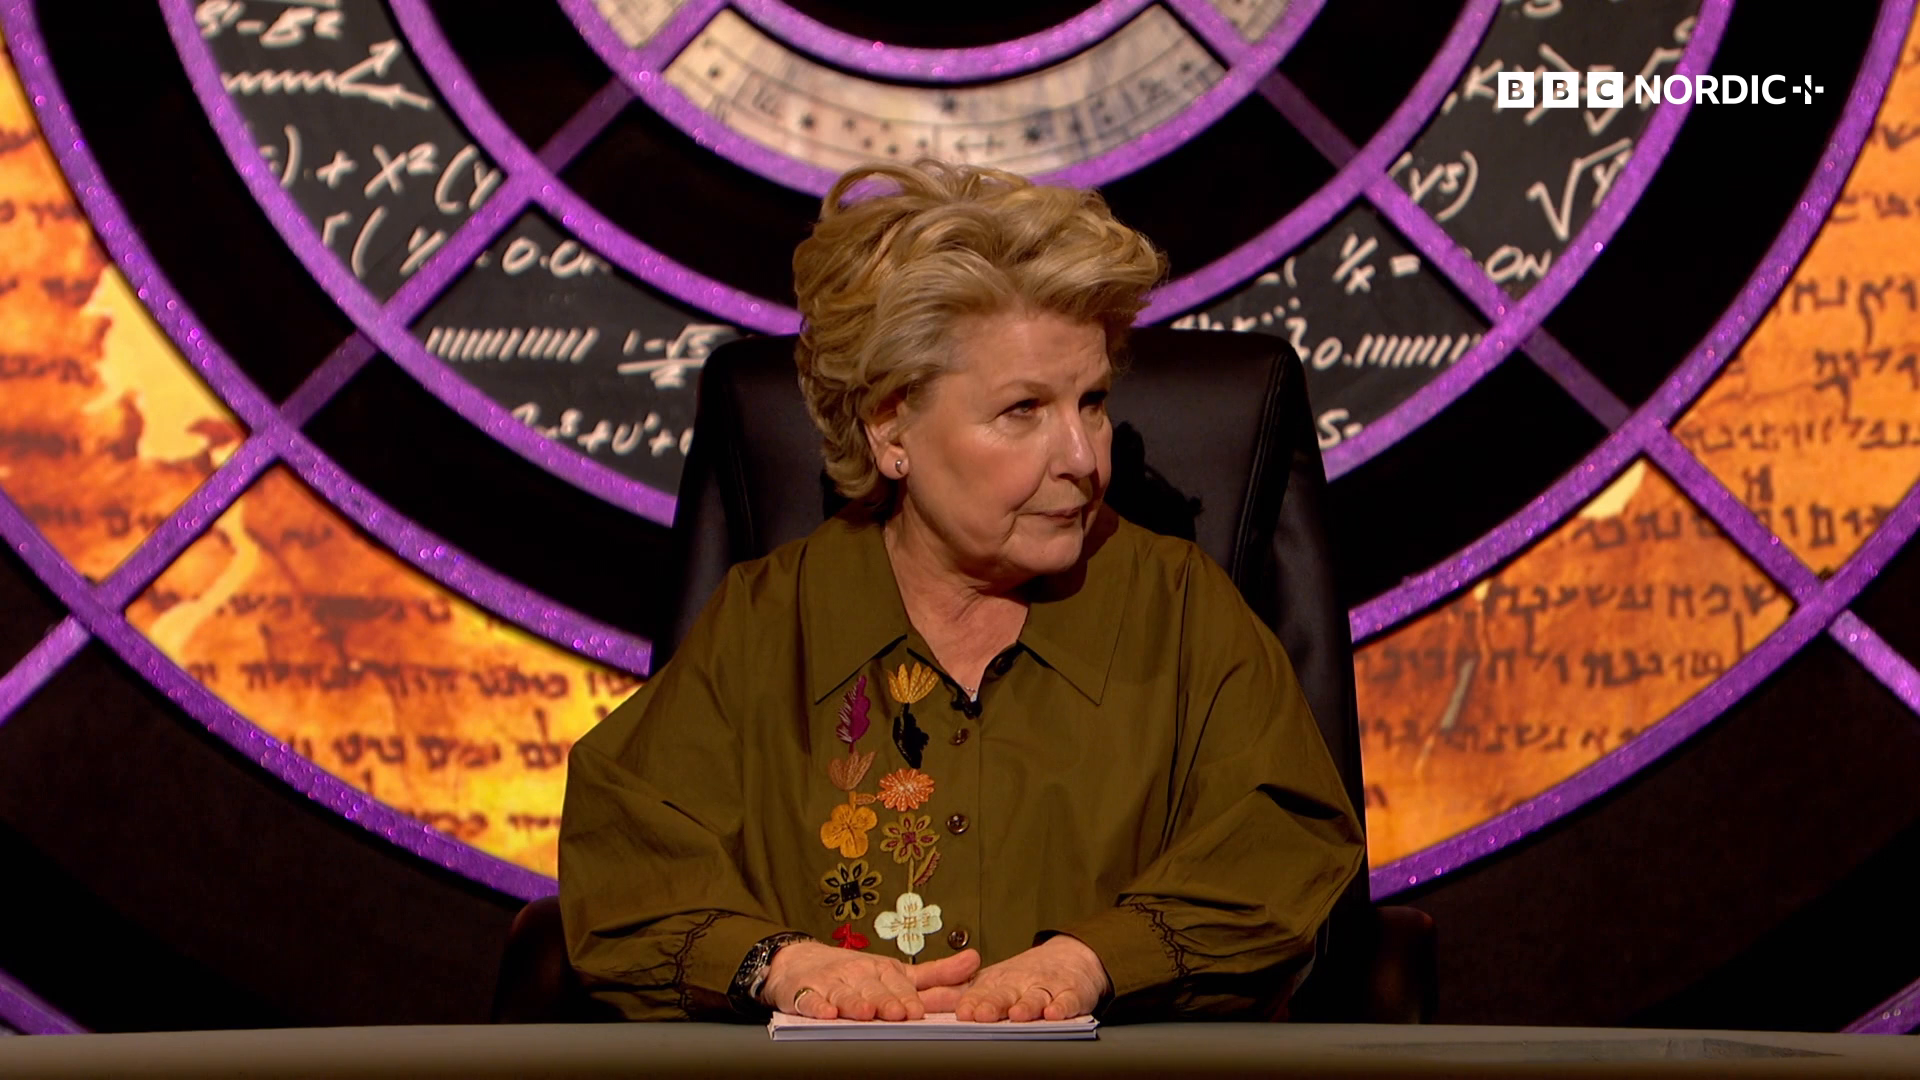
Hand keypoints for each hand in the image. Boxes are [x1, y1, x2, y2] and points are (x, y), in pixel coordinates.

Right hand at [762, 941, 980, 1020]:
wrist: (800, 963)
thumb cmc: (856, 972)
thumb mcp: (897, 971)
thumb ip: (936, 974)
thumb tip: (975, 961)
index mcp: (882, 970)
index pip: (898, 985)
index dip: (907, 998)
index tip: (918, 1010)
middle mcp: (858, 974)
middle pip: (873, 989)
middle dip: (886, 1001)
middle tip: (898, 1013)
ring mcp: (831, 984)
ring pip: (844, 995)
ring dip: (854, 1003)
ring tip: (867, 1012)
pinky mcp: (805, 994)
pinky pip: (810, 1001)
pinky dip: (817, 1007)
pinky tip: (825, 1013)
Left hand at [953, 936, 1109, 1022]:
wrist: (1071, 957)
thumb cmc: (1024, 976)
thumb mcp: (990, 981)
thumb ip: (958, 993)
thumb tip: (922, 1001)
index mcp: (998, 982)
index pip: (981, 993)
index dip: (972, 1002)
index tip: (962, 1012)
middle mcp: (1020, 983)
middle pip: (1006, 994)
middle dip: (993, 1004)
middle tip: (981, 1014)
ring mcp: (1046, 987)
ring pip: (1036, 997)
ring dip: (1026, 1005)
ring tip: (1017, 1014)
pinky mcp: (1072, 992)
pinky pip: (1068, 999)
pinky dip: (1063, 1006)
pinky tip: (1055, 1013)